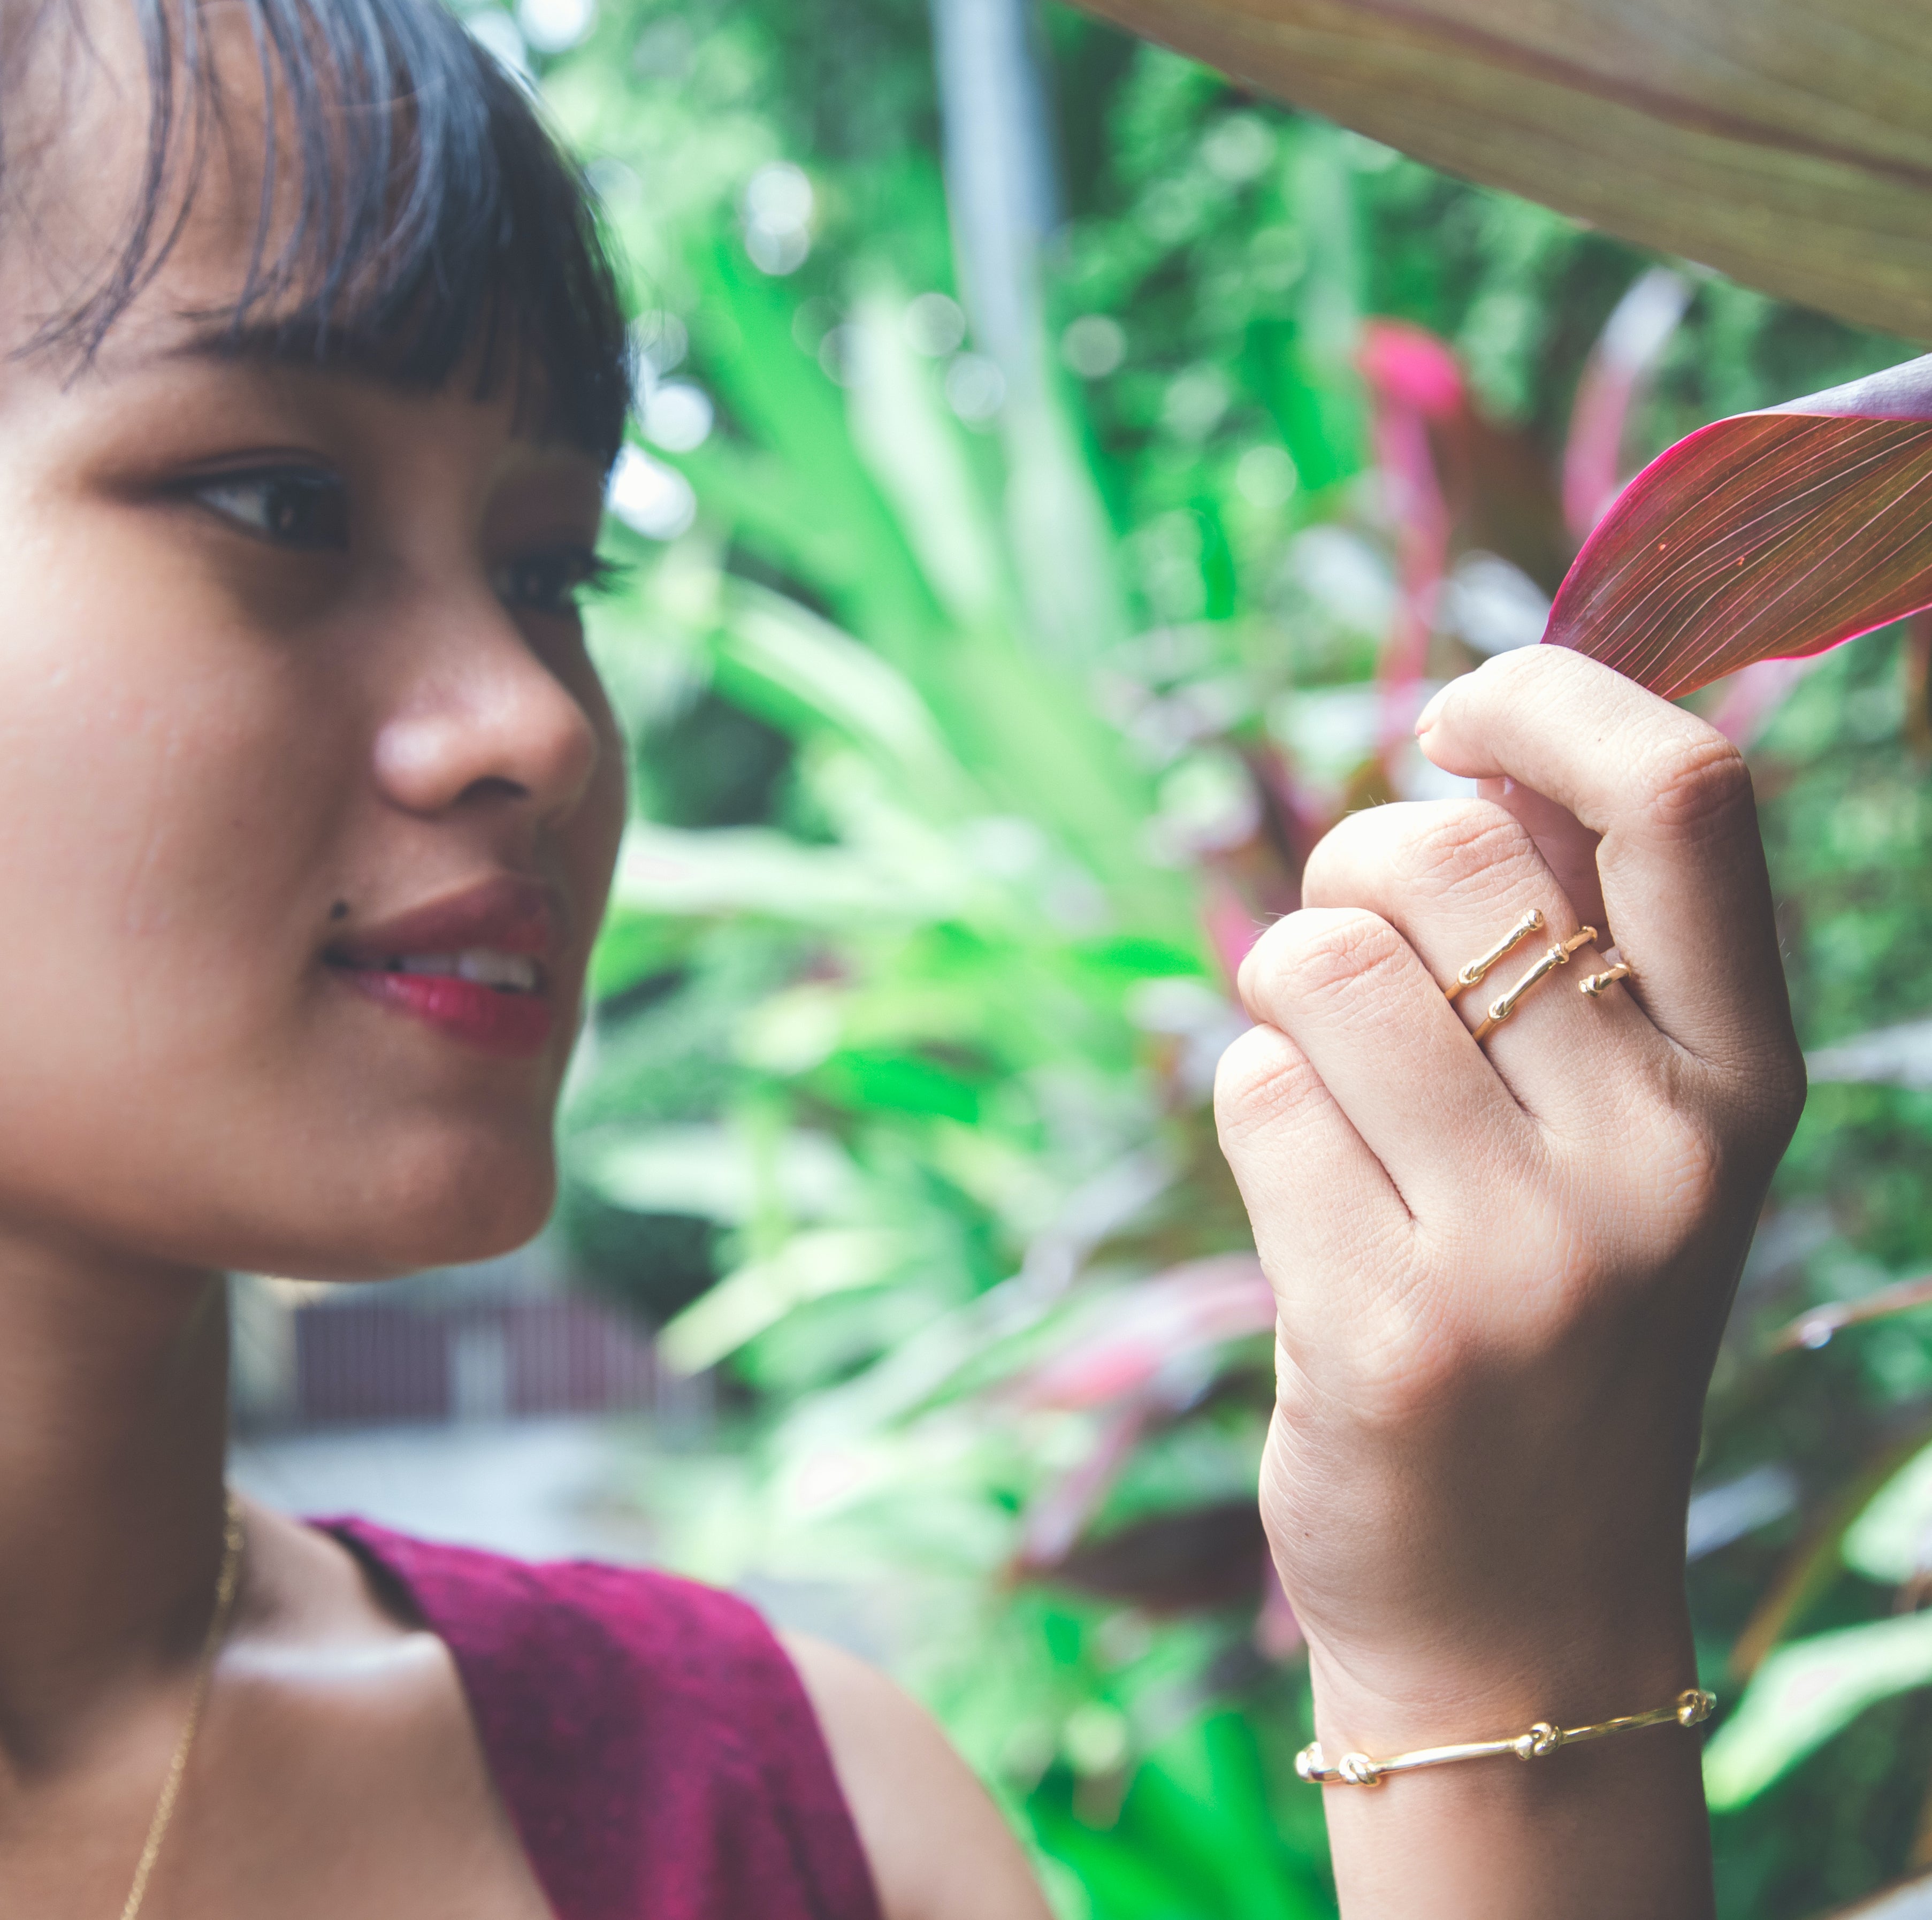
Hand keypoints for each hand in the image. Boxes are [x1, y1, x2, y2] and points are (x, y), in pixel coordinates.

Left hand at [1215, 647, 1803, 1912]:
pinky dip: (1249, 1109)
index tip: (1454, 718)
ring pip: (1317, 960)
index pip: (1685, 797)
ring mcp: (1530, 1250)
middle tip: (1347, 955)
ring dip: (1279, 992)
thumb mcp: (1625, 1144)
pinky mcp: (1388, 1326)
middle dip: (1345, 864)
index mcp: (1745, 1077)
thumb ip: (1575, 954)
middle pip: (1440, 854)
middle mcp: (1663, 1151)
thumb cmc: (1547, 1327)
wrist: (1516, 1613)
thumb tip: (1461, 756)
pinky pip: (1252, 1092)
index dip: (1547, 699)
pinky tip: (1309, 1209)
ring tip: (1322, 1082)